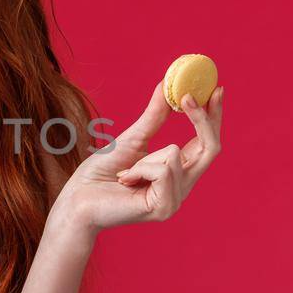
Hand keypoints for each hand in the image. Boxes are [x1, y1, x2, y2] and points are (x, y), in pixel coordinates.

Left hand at [56, 84, 223, 233]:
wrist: (77, 200)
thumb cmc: (100, 174)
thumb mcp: (132, 138)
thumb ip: (154, 116)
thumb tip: (166, 85)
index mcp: (179, 172)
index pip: (207, 143)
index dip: (214, 117)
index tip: (216, 89)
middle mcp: (183, 187)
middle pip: (211, 148)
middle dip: (202, 119)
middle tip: (188, 96)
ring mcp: (176, 200)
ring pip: (175, 155)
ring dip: (144, 158)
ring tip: (125, 173)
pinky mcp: (165, 208)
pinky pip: (163, 170)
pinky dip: (139, 168)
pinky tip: (125, 180)